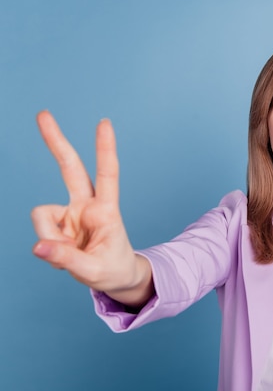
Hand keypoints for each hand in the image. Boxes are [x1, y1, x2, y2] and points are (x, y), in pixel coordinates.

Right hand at [31, 111, 152, 305]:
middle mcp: (87, 205)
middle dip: (56, 141)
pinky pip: (40, 231)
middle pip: (70, 168)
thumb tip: (38, 246)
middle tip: (42, 113)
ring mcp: (71, 213)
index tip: (104, 122)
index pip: (107, 174)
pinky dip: (47, 246)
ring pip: (42, 214)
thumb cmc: (113, 269)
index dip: (104, 149)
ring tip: (68, 256)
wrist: (116, 277)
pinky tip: (62, 254)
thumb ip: (67, 259)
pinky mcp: (58, 223)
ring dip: (48, 237)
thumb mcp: (94, 271)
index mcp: (106, 210)